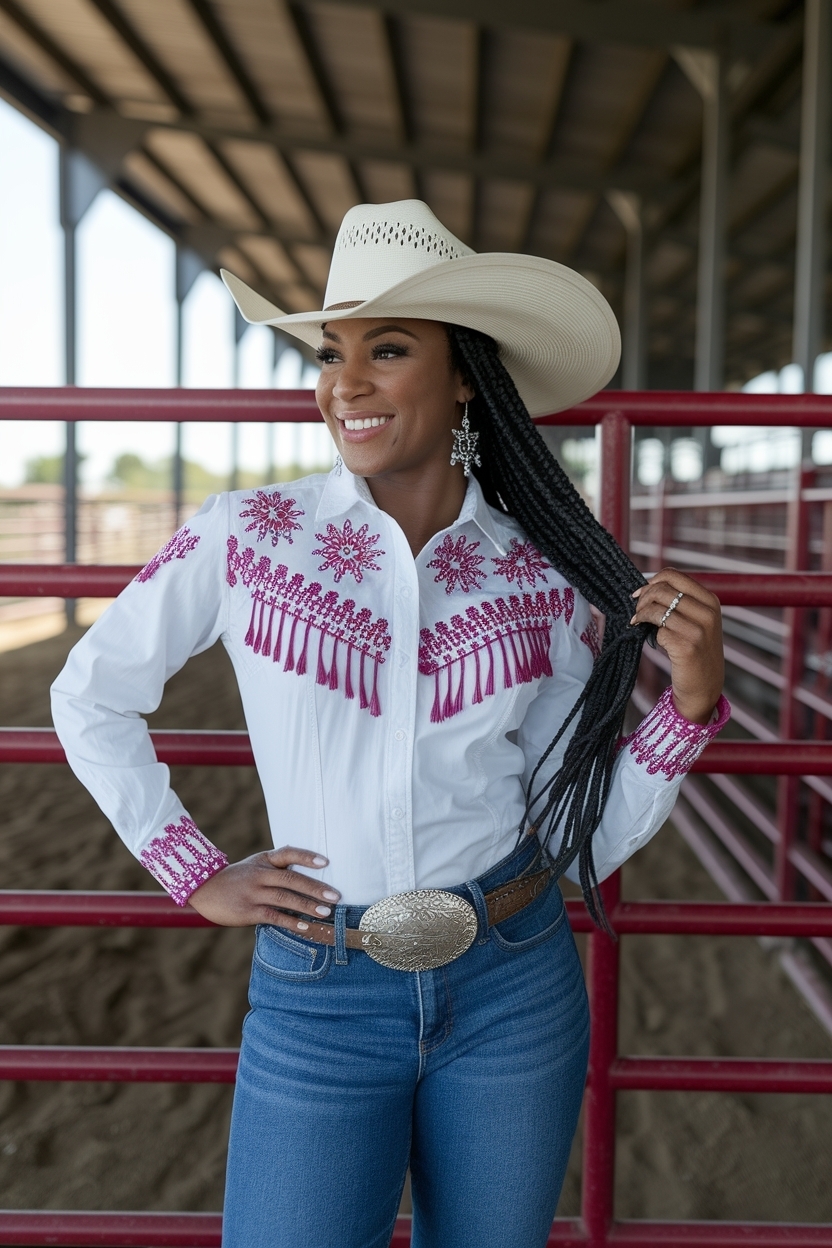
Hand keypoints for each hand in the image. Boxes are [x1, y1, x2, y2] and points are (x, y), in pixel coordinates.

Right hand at [187, 846, 340, 929]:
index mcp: (264, 860)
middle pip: (291, 879)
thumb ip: (277, 867)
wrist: (203, 889)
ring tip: (327, 913)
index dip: (307, 857)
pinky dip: (292, 922)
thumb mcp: (255, 865)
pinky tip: (306, 927)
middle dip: (316, 888)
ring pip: (285, 899)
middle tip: (336, 896)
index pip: (288, 853)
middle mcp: (259, 874)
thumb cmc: (236, 878)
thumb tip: (308, 876)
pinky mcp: (248, 911)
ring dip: (308, 906)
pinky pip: (274, 916)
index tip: (326, 862)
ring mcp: (253, 893)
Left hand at [630, 567, 723, 724]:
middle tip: (636, 611)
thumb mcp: (697, 621)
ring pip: (657, 608)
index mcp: (710, 601)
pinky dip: (647, 632)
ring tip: (637, 622)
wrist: (704, 687)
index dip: (652, 582)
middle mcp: (707, 613)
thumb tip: (646, 586)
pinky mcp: (687, 647)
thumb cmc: (695, 651)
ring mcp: (699, 630)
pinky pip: (658, 630)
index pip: (674, 576)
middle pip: (662, 590)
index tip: (640, 593)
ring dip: (641, 614)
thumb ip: (680, 602)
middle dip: (643, 599)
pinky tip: (648, 637)